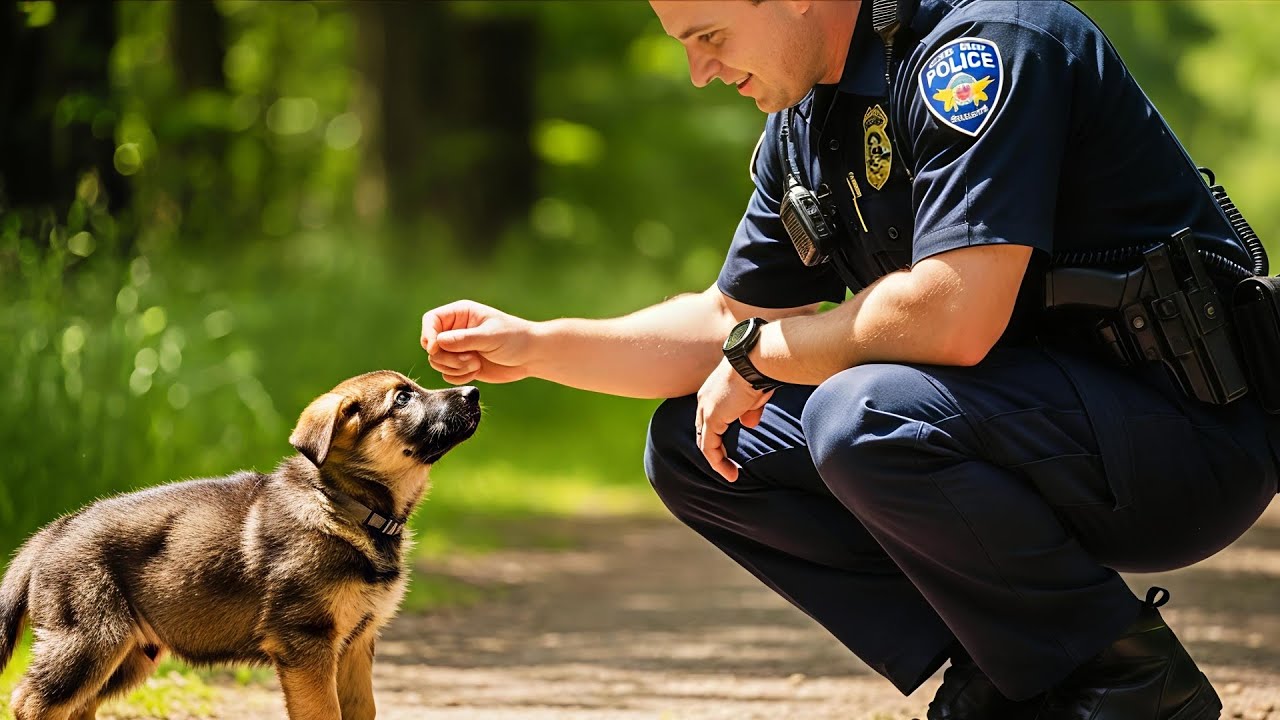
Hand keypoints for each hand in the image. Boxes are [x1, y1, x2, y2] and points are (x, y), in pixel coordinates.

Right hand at [420, 300, 534, 384]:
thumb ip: (463, 339)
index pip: (431, 320)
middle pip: (431, 344)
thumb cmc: (515, 338)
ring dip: (454, 368)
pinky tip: (476, 372)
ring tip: (476, 364)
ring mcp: (458, 349)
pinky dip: (459, 377)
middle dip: (446, 357)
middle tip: (470, 359)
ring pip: (437, 361)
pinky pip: (447, 375)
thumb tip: (438, 342)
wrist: (531, 356)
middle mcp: (456, 330)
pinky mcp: (463, 365)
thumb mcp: (490, 336)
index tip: (436, 348)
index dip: (429, 334)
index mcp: (460, 314)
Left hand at [695, 358, 772, 481]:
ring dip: (717, 460)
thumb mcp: (754, 394)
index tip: (730, 447)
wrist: (756, 360)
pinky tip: (731, 473)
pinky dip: (718, 463)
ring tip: (731, 474)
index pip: (709, 417)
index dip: (717, 433)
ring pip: (705, 442)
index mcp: (714, 391)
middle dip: (715, 449)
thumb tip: (749, 425)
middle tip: (728, 465)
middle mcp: (705, 400)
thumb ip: (749, 411)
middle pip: (703, 430)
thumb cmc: (760, 371)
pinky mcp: (712, 418)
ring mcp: (706, 409)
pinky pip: (709, 448)